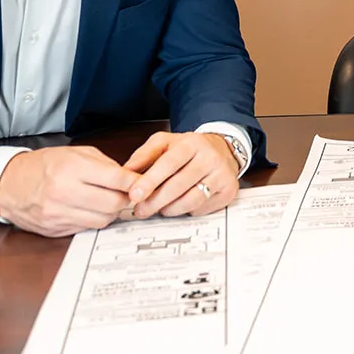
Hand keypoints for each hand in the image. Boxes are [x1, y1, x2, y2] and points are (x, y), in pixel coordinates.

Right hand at [0, 146, 140, 236]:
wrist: (9, 184)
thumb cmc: (43, 165)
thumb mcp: (74, 153)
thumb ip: (105, 164)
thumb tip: (131, 178)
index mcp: (71, 168)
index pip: (116, 178)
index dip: (135, 182)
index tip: (143, 183)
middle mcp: (64, 192)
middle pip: (114, 203)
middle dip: (126, 199)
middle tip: (126, 193)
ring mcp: (59, 214)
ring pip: (103, 219)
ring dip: (111, 212)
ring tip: (107, 201)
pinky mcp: (56, 229)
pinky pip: (87, 228)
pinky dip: (94, 220)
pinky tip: (90, 209)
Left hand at [123, 131, 239, 217]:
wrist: (221, 149)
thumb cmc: (188, 148)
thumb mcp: (164, 143)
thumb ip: (143, 156)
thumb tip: (124, 173)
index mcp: (192, 143)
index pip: (169, 163)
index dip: (150, 181)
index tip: (134, 195)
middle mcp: (210, 158)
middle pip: (179, 185)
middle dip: (155, 201)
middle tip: (141, 210)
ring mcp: (222, 175)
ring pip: (191, 200)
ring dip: (170, 209)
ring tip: (160, 208)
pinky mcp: (229, 191)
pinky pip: (203, 208)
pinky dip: (187, 211)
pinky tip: (180, 204)